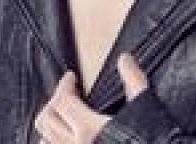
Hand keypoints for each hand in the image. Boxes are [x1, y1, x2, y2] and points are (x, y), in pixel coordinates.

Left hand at [34, 51, 148, 143]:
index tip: (71, 78)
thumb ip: (133, 80)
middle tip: (66, 95)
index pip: (62, 101)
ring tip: (62, 119)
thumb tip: (124, 59)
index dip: (64, 85)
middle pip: (46, 120)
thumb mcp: (144, 106)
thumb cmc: (150, 139)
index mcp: (89, 129)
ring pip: (45, 142)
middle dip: (54, 102)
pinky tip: (66, 140)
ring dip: (50, 128)